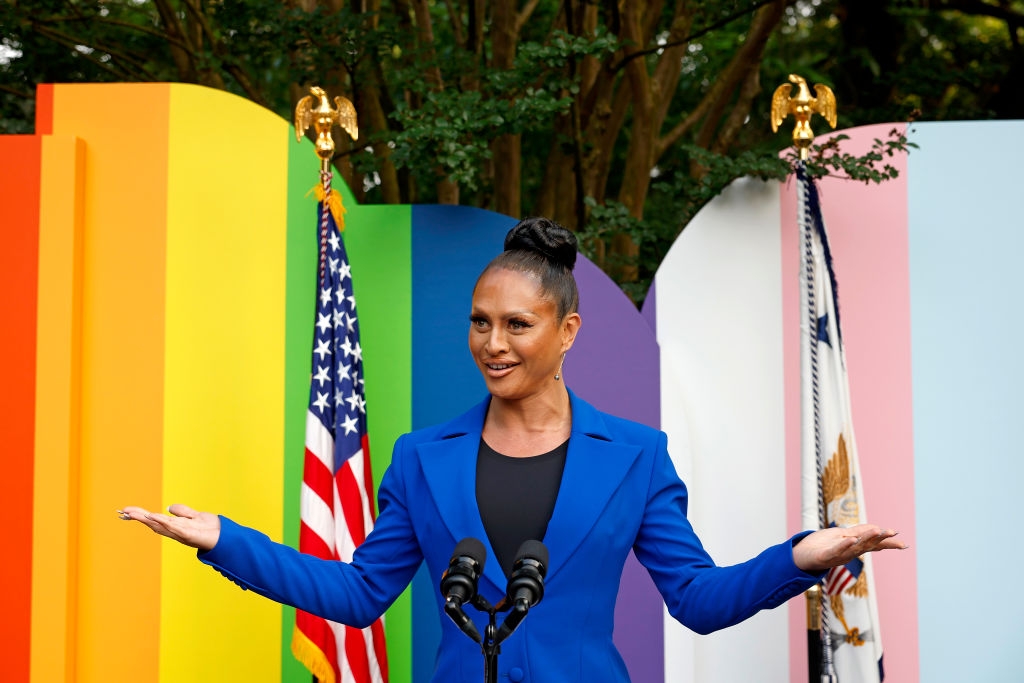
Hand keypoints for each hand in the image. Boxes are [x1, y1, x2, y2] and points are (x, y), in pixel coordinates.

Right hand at [117, 504, 220, 551]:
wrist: (223, 536)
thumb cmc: (209, 528)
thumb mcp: (194, 515)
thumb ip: (181, 511)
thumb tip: (169, 507)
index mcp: (173, 526)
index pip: (153, 519)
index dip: (140, 515)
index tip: (125, 511)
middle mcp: (174, 530)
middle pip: (152, 522)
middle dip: (137, 517)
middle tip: (122, 511)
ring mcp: (179, 533)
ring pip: (159, 524)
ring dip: (145, 518)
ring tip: (132, 513)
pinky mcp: (188, 534)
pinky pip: (173, 527)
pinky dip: (162, 522)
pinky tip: (153, 516)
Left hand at [793, 523, 907, 572]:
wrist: (801, 555)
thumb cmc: (821, 545)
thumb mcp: (842, 535)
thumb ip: (858, 532)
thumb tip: (877, 528)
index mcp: (854, 547)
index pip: (873, 545)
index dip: (887, 544)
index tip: (903, 543)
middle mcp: (849, 553)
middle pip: (867, 545)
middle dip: (880, 539)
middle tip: (892, 532)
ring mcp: (838, 555)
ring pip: (855, 547)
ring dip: (866, 539)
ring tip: (877, 530)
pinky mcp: (825, 556)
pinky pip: (836, 550)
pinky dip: (844, 545)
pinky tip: (851, 539)